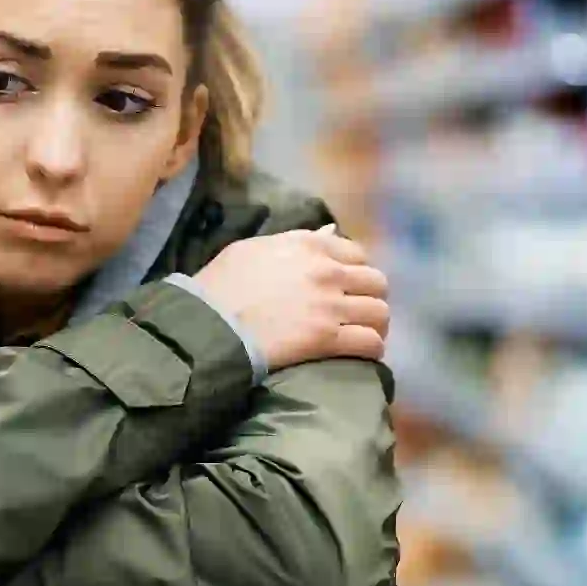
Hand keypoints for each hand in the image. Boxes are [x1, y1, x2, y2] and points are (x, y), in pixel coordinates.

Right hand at [192, 223, 388, 370]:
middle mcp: (326, 271)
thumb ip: (295, 239)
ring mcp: (329, 305)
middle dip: (370, 298)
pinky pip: (369, 343)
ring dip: (375, 325)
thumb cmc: (219, 286)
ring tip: (363, 336)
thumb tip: (330, 230)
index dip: (355, 272)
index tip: (347, 288)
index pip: (356, 253)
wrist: (207, 325)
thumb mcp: (253, 249)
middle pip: (376, 283)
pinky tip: (364, 355)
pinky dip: (372, 350)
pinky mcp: (327, 338)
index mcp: (309, 245)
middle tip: (357, 314)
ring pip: (379, 313)